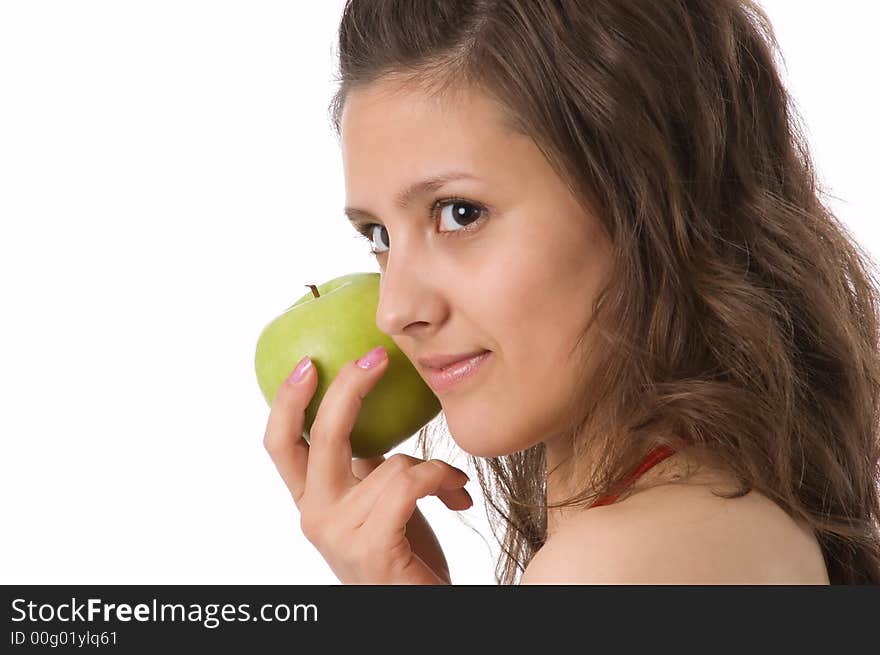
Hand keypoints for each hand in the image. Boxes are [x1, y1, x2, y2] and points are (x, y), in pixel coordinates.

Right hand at [263, 347, 471, 583]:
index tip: (308, 362)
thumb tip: (370, 405)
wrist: (420, 609)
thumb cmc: (405, 554)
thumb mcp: (375, 502)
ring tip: (452, 484)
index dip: (288, 400)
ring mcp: (340, 535)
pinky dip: (442, 479)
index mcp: (311, 501)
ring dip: (433, 466)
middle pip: (322, 434)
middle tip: (379, 356)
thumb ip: (363, 464)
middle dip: (349, 386)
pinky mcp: (373, 550)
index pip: (280, 444)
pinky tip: (457, 494)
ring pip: (391, 463)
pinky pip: (410, 483)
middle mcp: (315, 517)